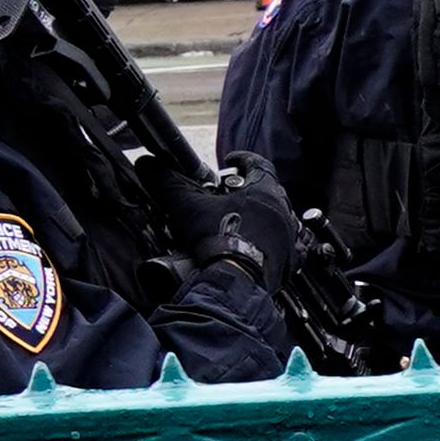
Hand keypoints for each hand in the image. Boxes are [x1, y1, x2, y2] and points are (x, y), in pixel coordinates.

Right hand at [158, 155, 310, 298]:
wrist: (234, 280)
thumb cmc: (218, 240)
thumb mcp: (187, 205)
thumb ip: (167, 183)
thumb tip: (148, 165)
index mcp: (265, 192)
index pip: (259, 165)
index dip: (242, 159)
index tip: (231, 161)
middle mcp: (283, 213)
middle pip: (270, 191)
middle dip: (250, 189)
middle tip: (230, 194)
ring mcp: (289, 238)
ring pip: (280, 218)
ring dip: (264, 215)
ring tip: (244, 219)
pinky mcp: (290, 261)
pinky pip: (292, 247)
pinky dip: (279, 242)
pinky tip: (265, 244)